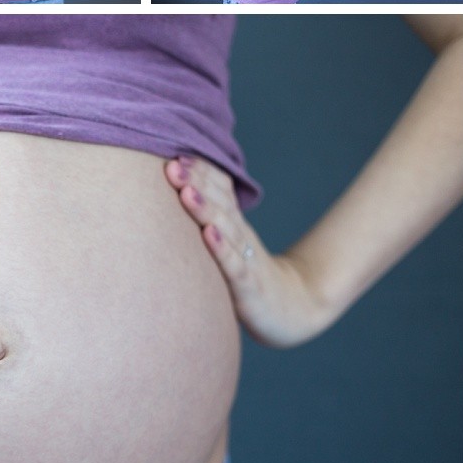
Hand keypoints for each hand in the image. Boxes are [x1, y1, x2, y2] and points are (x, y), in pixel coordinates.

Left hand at [164, 156, 333, 347]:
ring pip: (225, 229)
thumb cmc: (247, 273)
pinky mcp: (248, 286)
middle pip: (218, 203)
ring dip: (205, 209)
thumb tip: (178, 191)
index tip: (175, 152)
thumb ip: (210, 217)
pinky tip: (208, 235)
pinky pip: (234, 265)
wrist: (290, 309)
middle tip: (172, 164)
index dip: (200, 171)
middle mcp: (239, 236)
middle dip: (196, 182)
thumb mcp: (228, 243)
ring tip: (186, 191)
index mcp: (232, 224)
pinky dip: (220, 249)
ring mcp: (245, 259)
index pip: (218, 190)